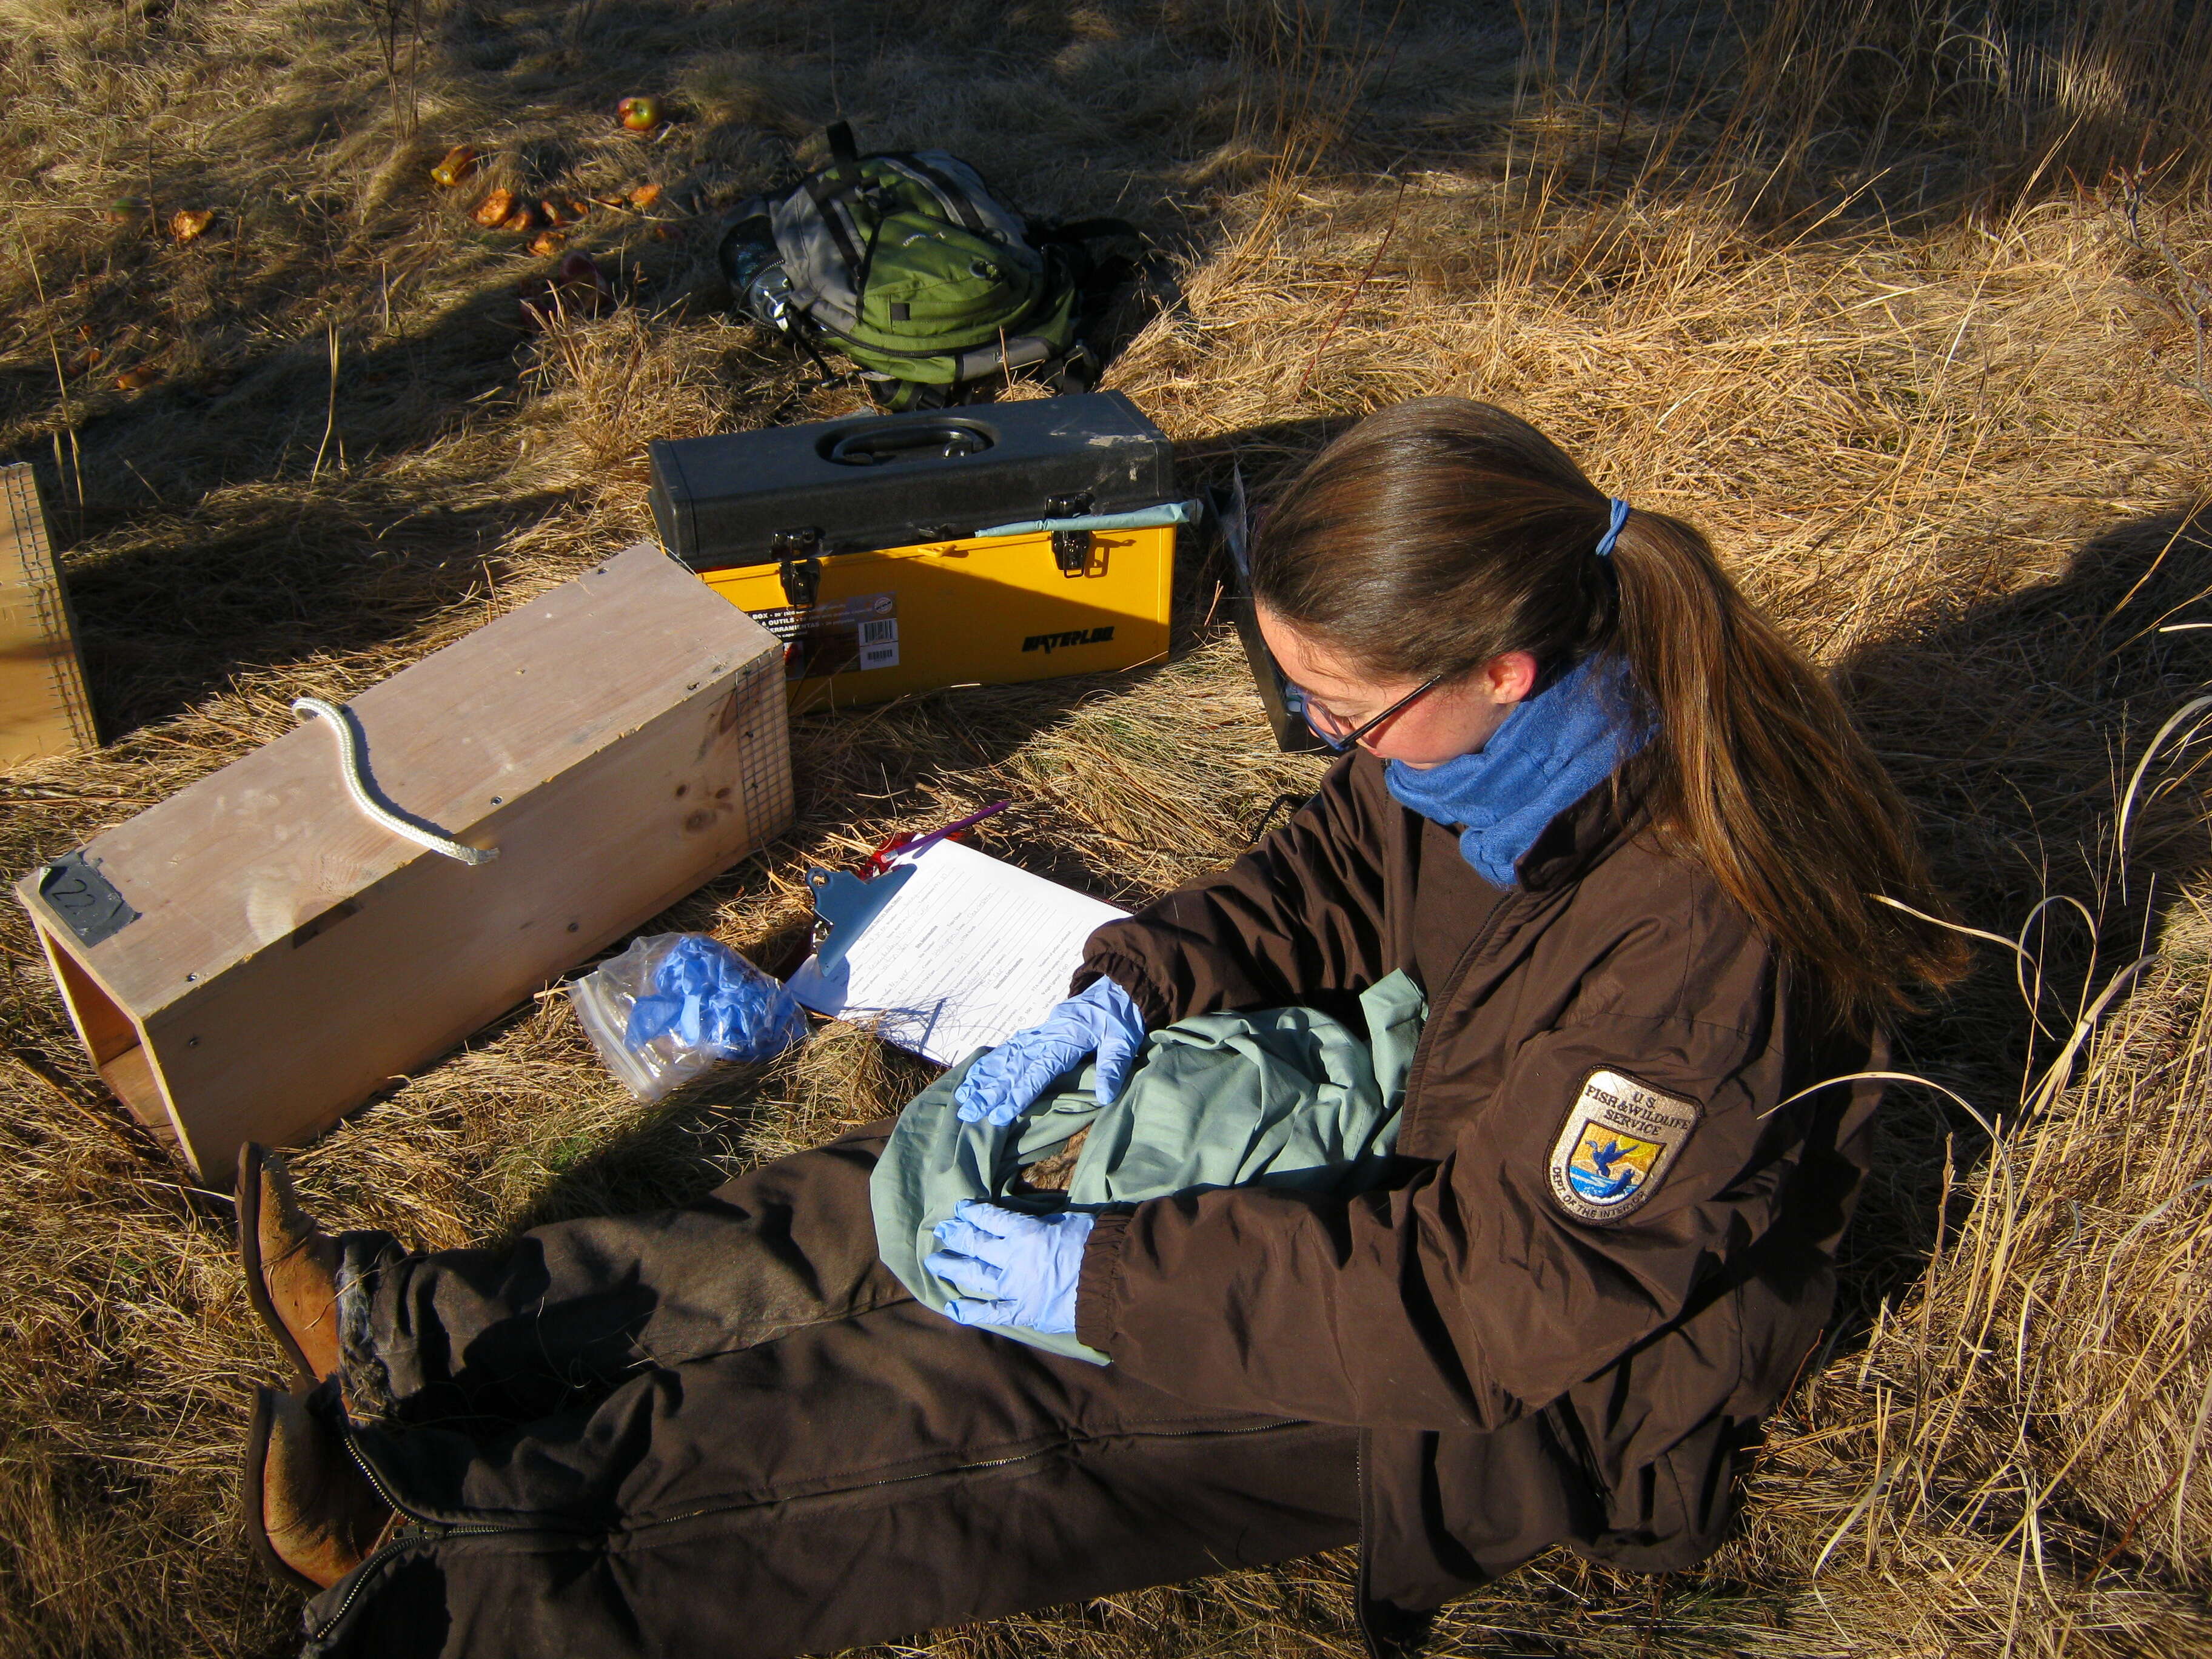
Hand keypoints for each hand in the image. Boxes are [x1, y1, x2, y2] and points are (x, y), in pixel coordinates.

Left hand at [924, 1200, 1093, 1333]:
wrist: (1112, 1283)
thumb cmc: (1096, 1245)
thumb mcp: (1069, 1220)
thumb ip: (1044, 1222)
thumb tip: (1029, 1222)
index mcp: (1026, 1232)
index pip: (992, 1218)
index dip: (974, 1212)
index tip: (960, 1209)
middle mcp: (1013, 1258)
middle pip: (977, 1244)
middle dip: (957, 1235)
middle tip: (942, 1231)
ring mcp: (1015, 1287)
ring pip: (975, 1275)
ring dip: (953, 1267)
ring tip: (935, 1261)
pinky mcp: (1023, 1312)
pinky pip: (992, 1313)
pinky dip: (971, 1311)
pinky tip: (952, 1307)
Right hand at [953, 977, 1145, 1126]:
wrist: (1116, 988)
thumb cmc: (1120, 1018)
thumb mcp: (1124, 1041)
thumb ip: (1113, 1067)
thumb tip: (1105, 1097)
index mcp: (1067, 1037)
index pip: (1039, 1069)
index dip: (1020, 1092)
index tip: (1001, 1113)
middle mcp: (1047, 1034)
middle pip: (1015, 1065)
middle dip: (991, 1090)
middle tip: (970, 1112)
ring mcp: (1039, 1032)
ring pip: (1007, 1056)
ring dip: (984, 1077)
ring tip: (964, 1097)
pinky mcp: (1037, 1032)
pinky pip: (1010, 1048)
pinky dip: (991, 1061)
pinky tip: (975, 1075)